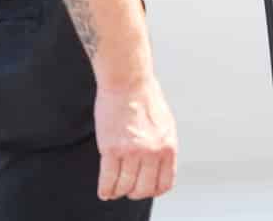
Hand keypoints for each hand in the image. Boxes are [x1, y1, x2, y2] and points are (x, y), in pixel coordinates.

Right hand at [95, 76, 177, 200]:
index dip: (154, 190)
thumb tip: (157, 163)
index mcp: (168, 146)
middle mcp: (152, 152)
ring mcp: (131, 152)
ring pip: (125, 186)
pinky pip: (108, 179)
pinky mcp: (111, 149)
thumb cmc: (144, 95)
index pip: (164, 183)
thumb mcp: (164, 123)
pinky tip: (104, 190)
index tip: (146, 189)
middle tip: (128, 189)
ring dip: (118, 191)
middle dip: (135, 192)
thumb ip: (162, 145)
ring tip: (114, 189)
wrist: (127, 80)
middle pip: (143, 189)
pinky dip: (105, 189)